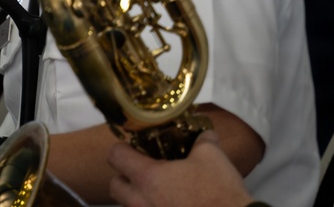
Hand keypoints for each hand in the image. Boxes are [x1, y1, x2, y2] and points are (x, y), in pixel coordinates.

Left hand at [107, 131, 254, 206]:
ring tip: (159, 190)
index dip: (123, 147)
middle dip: (124, 176)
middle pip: (114, 186)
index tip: (135, 147)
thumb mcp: (212, 156)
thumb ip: (202, 140)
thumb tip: (205, 135)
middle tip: (143, 170)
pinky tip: (171, 205)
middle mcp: (140, 202)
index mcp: (147, 178)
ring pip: (129, 206)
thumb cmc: (218, 192)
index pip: (115, 156)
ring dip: (137, 197)